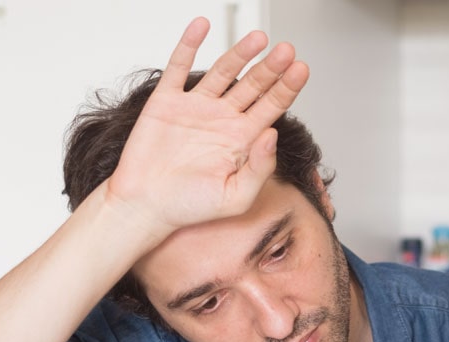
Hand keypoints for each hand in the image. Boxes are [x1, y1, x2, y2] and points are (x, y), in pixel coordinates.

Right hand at [107, 18, 309, 236]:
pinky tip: (201, 26)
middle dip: (270, 68)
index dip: (287, 88)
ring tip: (259, 38)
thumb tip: (273, 134)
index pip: (272, 107)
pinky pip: (178, 67)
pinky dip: (189, 45)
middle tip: (286, 50)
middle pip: (253, 85)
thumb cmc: (191, 207)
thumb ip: (259, 168)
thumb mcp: (236, 197)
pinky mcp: (167, 102)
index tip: (301, 69)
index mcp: (242, 140)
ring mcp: (195, 107)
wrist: (146, 207)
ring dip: (240, 54)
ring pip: (222, 72)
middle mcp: (222, 119)